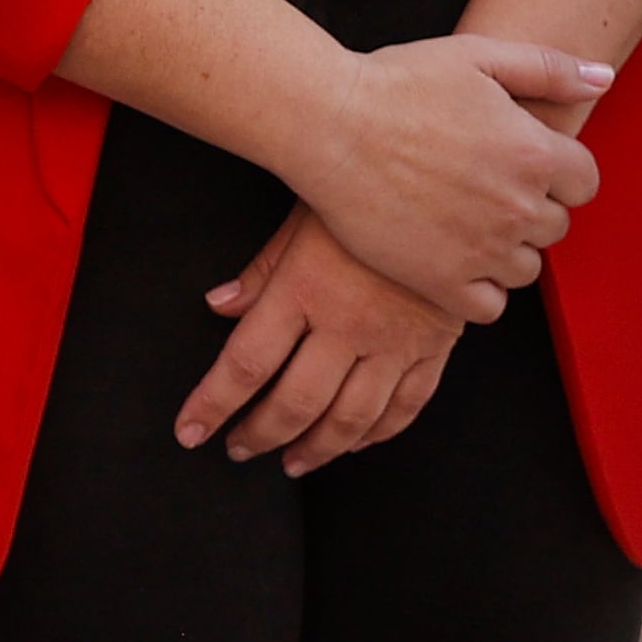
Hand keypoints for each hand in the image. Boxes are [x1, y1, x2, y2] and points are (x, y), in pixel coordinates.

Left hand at [179, 207, 462, 471]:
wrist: (451, 179)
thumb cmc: (367, 186)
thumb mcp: (303, 214)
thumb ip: (262, 270)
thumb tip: (219, 305)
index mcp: (306, 288)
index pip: (245, 364)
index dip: (212, 404)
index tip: (190, 430)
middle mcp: (349, 324)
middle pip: (295, 403)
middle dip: (259, 435)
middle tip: (239, 449)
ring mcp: (396, 341)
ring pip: (350, 419)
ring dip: (316, 449)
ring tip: (292, 461)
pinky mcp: (435, 346)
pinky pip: (404, 407)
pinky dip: (376, 434)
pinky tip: (355, 442)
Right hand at [284, 33, 609, 321]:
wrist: (332, 127)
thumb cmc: (400, 84)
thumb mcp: (479, 54)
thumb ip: (549, 68)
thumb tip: (602, 78)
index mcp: (534, 152)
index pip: (586, 181)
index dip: (560, 170)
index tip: (527, 160)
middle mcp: (517, 207)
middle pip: (556, 226)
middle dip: (532, 206)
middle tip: (487, 184)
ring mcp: (482, 251)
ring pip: (526, 268)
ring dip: (508, 248)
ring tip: (468, 219)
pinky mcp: (443, 282)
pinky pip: (489, 306)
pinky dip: (480, 288)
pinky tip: (455, 257)